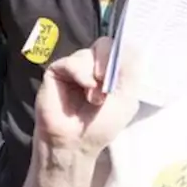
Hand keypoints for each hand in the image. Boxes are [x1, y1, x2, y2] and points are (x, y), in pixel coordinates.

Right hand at [34, 37, 139, 158]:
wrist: (74, 141)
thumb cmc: (101, 125)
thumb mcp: (126, 99)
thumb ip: (129, 71)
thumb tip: (120, 45)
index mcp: (112, 73)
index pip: (118, 49)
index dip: (120, 54)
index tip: (121, 72)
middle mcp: (93, 68)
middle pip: (103, 46)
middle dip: (107, 64)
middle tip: (106, 87)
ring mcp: (74, 68)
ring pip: (87, 53)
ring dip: (93, 75)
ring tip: (93, 97)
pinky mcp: (57, 71)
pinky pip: (70, 61)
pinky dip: (80, 72)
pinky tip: (83, 87)